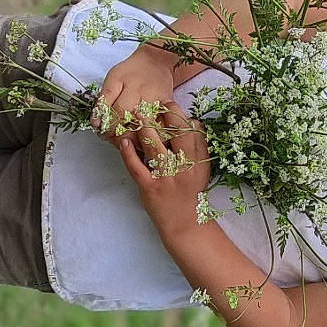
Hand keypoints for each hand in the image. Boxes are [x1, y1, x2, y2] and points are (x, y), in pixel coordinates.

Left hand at [94, 49, 178, 141]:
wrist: (157, 63)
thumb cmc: (132, 72)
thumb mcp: (113, 79)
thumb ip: (103, 100)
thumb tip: (95, 122)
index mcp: (131, 88)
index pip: (117, 115)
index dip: (108, 128)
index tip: (103, 132)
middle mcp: (147, 97)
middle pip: (133, 127)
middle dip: (119, 137)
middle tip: (112, 138)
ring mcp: (160, 106)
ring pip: (147, 132)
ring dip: (134, 141)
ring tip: (124, 140)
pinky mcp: (170, 111)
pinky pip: (161, 131)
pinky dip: (150, 138)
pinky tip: (140, 138)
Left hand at [109, 104, 213, 237]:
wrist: (185, 223)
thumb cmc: (191, 192)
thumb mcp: (203, 169)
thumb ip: (200, 145)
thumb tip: (193, 121)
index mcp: (198, 161)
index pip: (190, 130)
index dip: (177, 113)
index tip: (168, 103)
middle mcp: (183, 168)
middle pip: (174, 135)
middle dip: (163, 116)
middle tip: (150, 105)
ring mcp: (165, 178)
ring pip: (154, 147)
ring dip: (144, 129)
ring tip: (136, 116)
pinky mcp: (149, 187)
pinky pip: (136, 166)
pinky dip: (128, 153)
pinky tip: (123, 141)